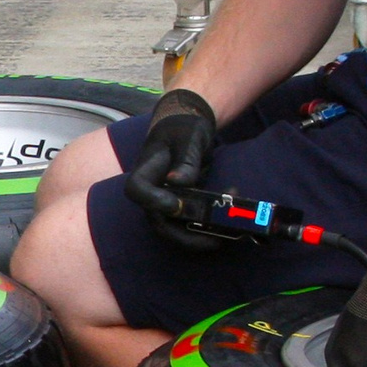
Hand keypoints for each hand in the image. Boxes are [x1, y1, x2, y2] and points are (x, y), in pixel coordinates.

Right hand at [123, 89, 225, 251]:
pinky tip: (230, 216)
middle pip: (159, 223)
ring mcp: (164, 203)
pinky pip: (190, 225)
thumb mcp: (188, 139)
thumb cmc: (183, 128)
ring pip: (176, 231)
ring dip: (202, 236)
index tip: (177, 205)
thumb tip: (179, 183)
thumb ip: (185, 160)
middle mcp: (151, 192)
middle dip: (187, 236)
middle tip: (217, 238)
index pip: (136, 191)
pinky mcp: (180, 208)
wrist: (186, 130)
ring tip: (229, 229)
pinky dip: (209, 227)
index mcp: (146, 171)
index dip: (153, 202)